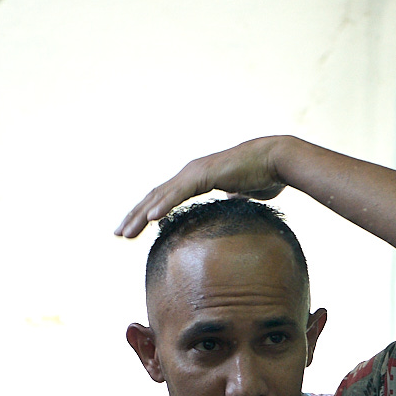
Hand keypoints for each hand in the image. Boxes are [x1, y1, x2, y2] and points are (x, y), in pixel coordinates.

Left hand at [116, 137, 299, 237]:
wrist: (276, 161)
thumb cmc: (262, 175)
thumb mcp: (240, 194)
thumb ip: (230, 199)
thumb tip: (230, 206)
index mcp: (194, 179)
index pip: (163, 198)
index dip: (146, 213)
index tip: (133, 229)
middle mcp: (189, 173)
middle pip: (154, 197)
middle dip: (134, 216)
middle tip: (118, 234)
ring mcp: (194, 172)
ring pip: (160, 196)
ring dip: (140, 215)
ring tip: (126, 233)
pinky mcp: (204, 174)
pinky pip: (179, 193)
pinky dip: (163, 205)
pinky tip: (150, 218)